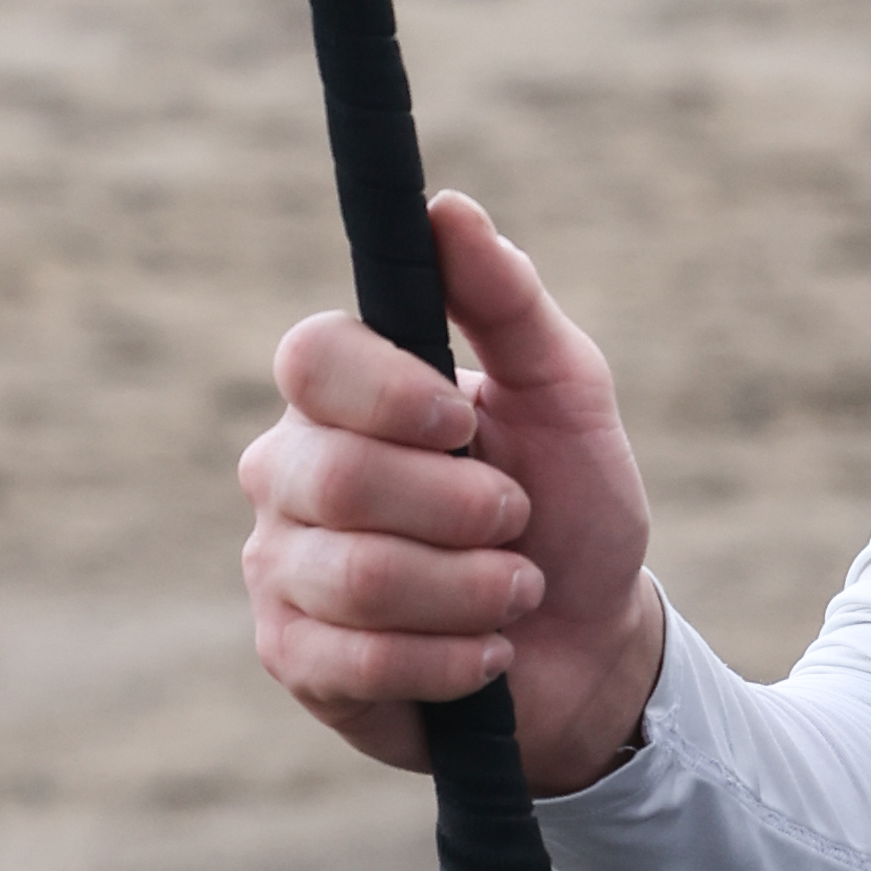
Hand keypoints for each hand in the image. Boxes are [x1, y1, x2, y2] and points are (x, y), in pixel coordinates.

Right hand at [240, 193, 667, 799]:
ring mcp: (280, 566)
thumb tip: (445, 207)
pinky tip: (487, 652)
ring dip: (473, 590)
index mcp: (344, 389)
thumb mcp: (564, 391)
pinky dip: (451, 659)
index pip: (311, 357)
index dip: (388, 392)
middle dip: (462, 509)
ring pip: (356, 577)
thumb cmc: (571, 501)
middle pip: (336, 477)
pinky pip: (356, 662)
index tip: (465, 420)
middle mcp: (289, 469)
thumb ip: (505, 299)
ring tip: (517, 588)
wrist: (591, 639)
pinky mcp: (292, 658)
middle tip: (516, 518)